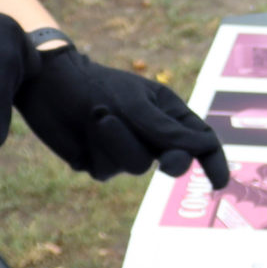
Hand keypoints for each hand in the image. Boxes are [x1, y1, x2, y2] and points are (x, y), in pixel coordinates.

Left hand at [18, 44, 229, 183]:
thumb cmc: (96, 84)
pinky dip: (98, 148)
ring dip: (118, 142)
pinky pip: (107, 170)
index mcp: (168, 113)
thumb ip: (166, 131)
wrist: (47, 84)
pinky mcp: (99, 162)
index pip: (201, 140)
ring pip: (136, 166)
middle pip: (174, 160)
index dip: (213, 162)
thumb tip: (202, 148)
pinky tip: (85, 129)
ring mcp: (125, 150)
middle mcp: (151, 134)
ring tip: (98, 116)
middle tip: (167, 163)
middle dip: (170, 160)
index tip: (219, 183)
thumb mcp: (135, 104)